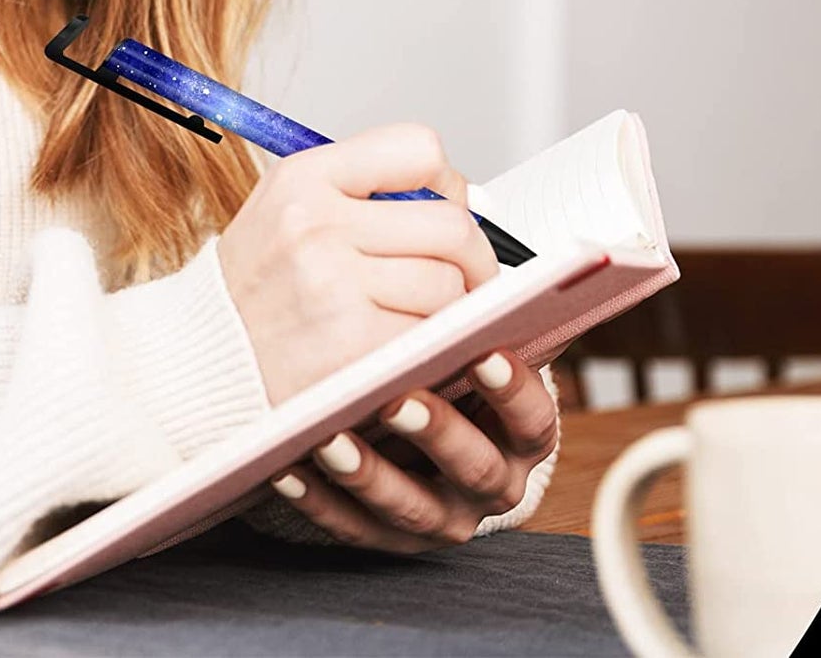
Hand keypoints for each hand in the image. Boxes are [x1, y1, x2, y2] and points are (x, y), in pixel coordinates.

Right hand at [218, 124, 497, 405]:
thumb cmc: (252, 294)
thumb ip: (363, 194)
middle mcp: (316, 224)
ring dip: (452, 309)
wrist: (189, 367)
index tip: (447, 209)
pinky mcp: (350, 347)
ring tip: (424, 318)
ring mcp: (333, 286)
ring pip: (449, 285)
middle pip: (450, 224)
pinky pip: (431, 337)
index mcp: (304, 179)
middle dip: (474, 256)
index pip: (418, 148)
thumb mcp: (287, 212)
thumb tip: (460, 198)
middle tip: (469, 277)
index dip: (448, 182)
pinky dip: (433, 348)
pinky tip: (408, 351)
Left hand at [267, 350, 558, 550]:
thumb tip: (465, 283)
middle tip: (399, 399)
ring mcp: (439, 516)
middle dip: (437, 432)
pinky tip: (287, 468)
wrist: (424, 435)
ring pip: (409, 506)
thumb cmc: (450, 373)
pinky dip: (318, 499)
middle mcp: (490, 483)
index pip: (533, 420)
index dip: (512, 391)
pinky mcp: (387, 536)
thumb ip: (475, 334)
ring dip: (369, 474)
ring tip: (330, 439)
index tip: (483, 352)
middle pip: (474, 467)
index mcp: (520, 437)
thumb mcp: (474, 354)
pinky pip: (351, 525)